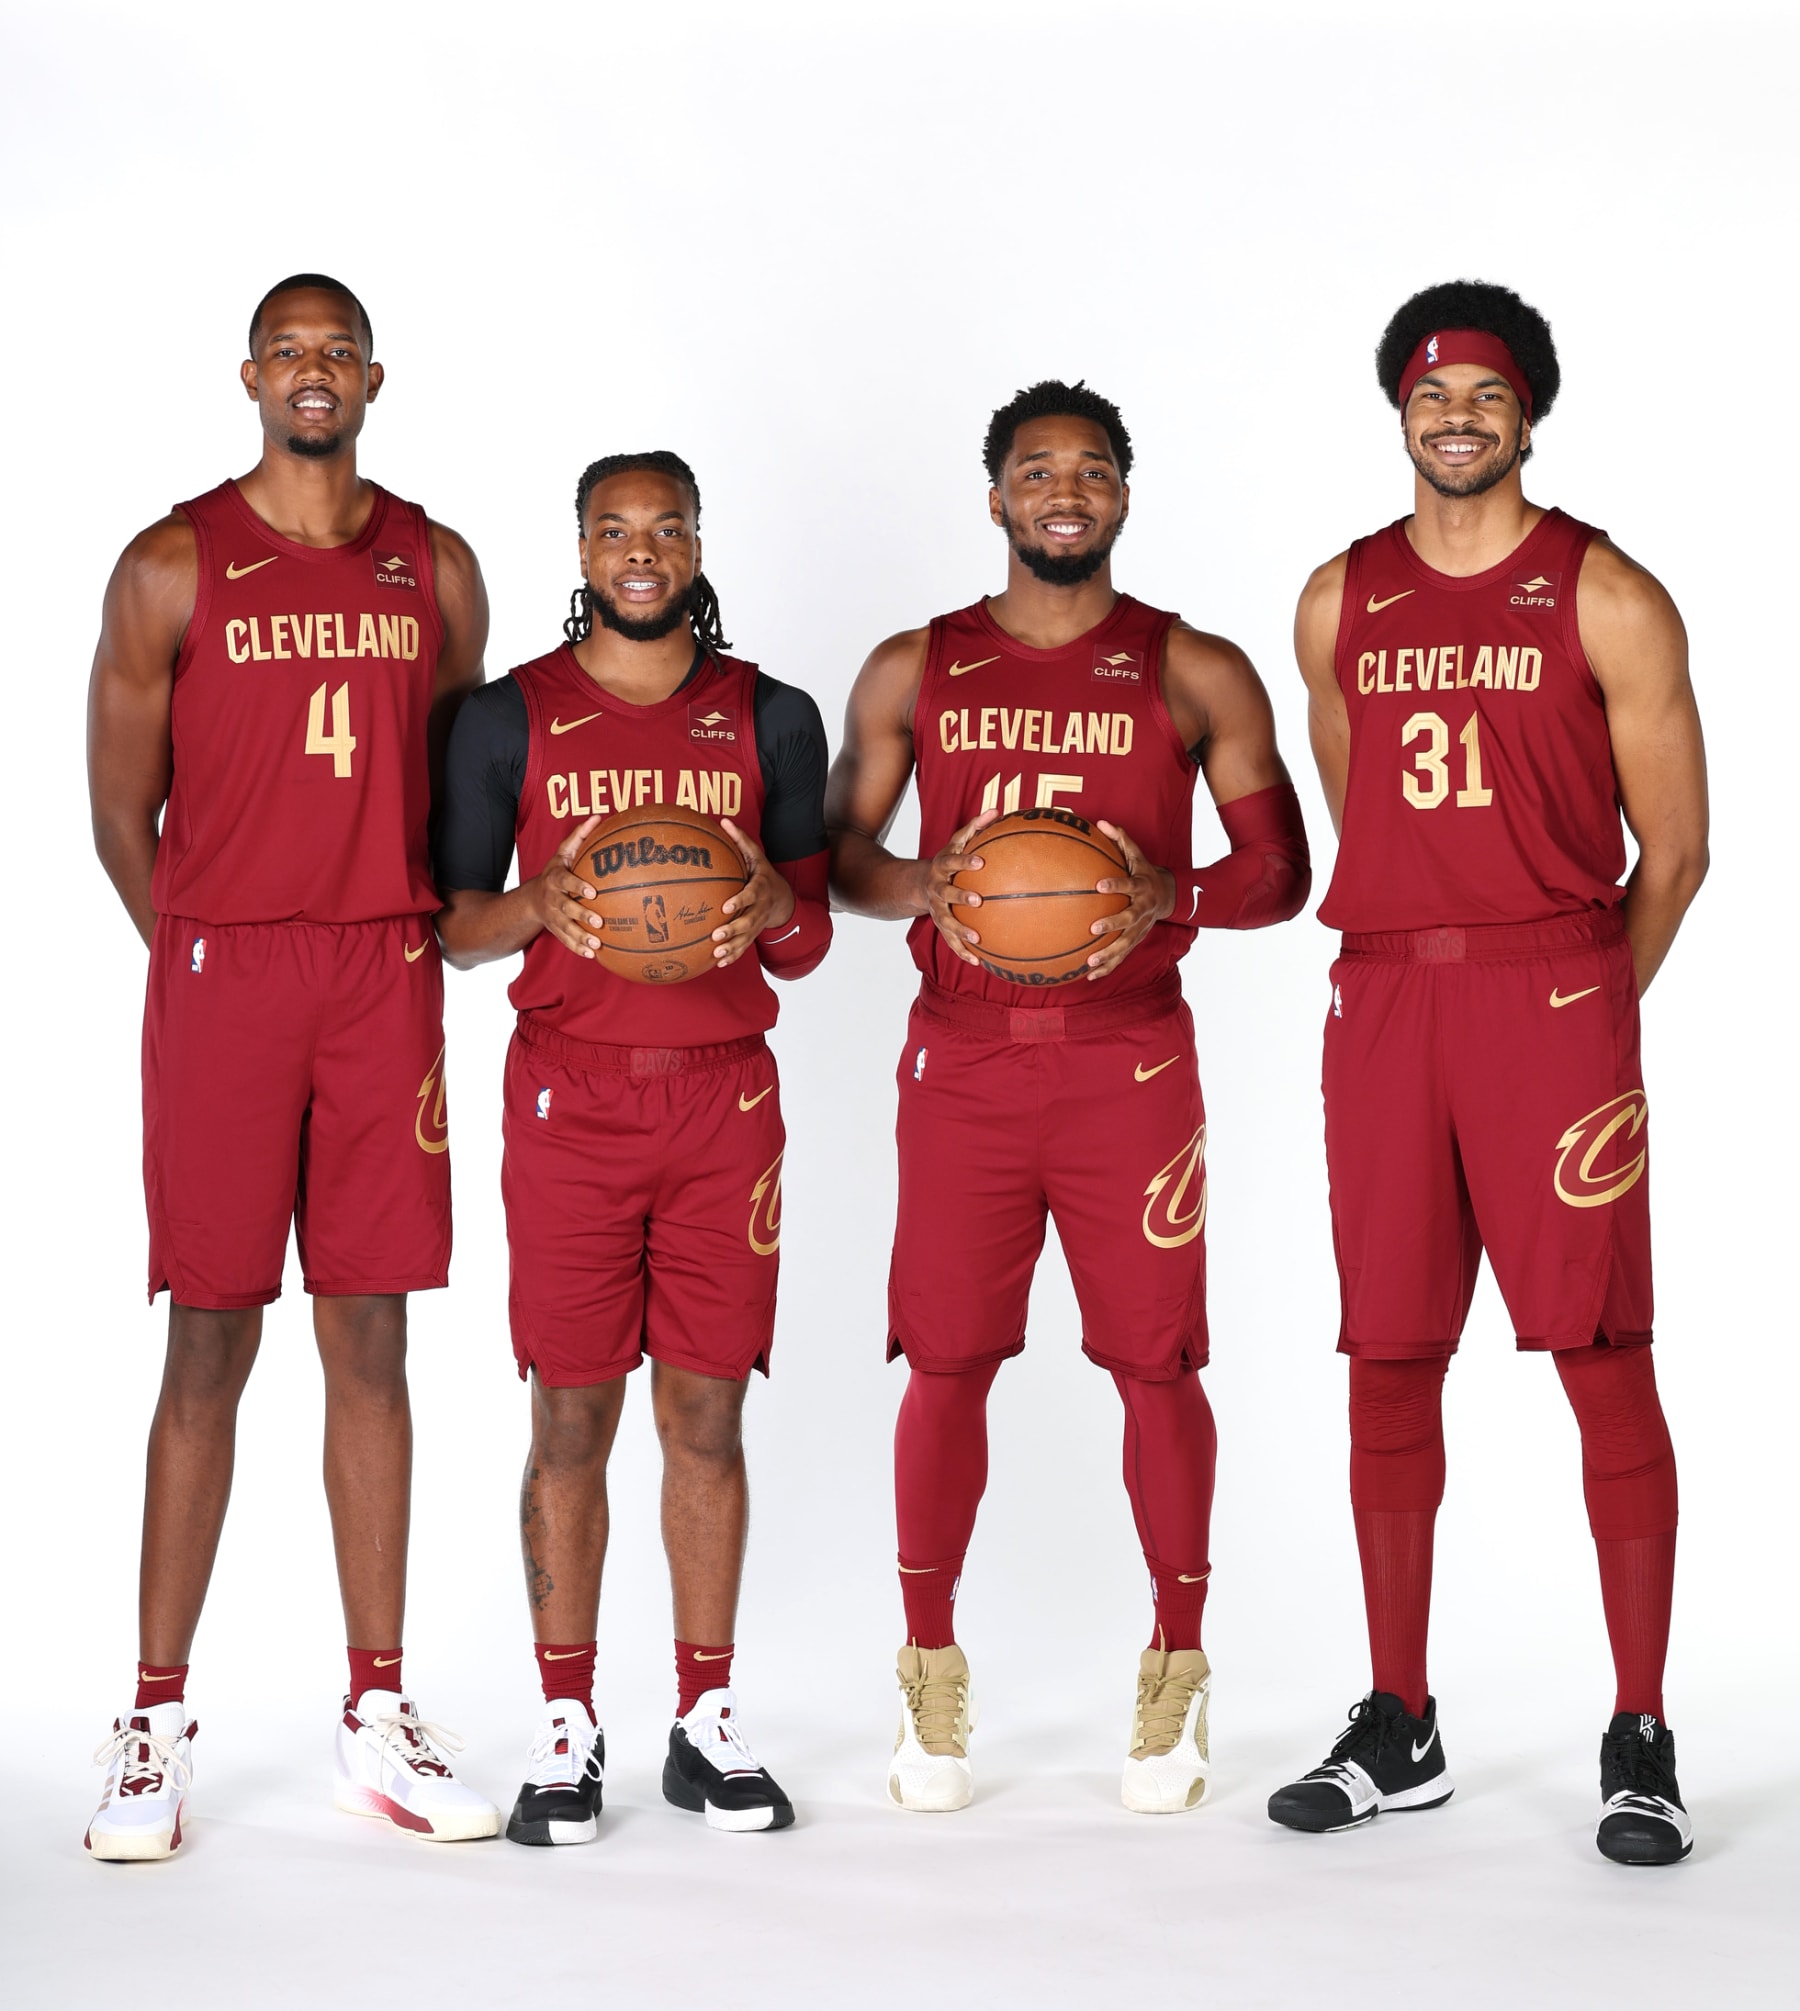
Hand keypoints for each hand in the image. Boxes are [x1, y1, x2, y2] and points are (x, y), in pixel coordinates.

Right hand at [528, 815, 603, 957]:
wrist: (533, 898)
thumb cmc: (556, 872)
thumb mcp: (563, 853)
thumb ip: (579, 836)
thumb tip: (599, 817)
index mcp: (555, 879)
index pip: (566, 881)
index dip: (577, 886)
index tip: (592, 892)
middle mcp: (553, 899)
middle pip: (566, 907)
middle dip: (581, 915)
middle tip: (598, 921)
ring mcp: (553, 917)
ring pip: (566, 928)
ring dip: (581, 937)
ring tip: (597, 943)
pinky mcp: (556, 930)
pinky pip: (566, 941)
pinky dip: (578, 948)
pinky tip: (593, 955)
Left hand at [712, 820, 796, 965]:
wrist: (781, 898)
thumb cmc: (762, 874)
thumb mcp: (756, 855)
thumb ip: (740, 840)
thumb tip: (723, 821)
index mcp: (760, 888)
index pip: (750, 895)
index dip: (740, 901)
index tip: (725, 906)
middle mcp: (760, 908)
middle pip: (748, 921)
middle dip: (733, 930)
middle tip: (716, 935)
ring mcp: (757, 924)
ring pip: (746, 938)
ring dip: (732, 947)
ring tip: (716, 953)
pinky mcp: (753, 934)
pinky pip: (744, 947)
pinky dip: (733, 956)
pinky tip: (719, 963)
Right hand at [915, 806, 999, 967]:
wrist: (920, 884)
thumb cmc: (948, 860)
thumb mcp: (957, 842)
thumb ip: (975, 827)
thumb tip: (996, 810)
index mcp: (941, 866)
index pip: (952, 861)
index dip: (964, 861)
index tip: (980, 861)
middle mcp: (936, 889)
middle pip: (946, 894)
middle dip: (960, 897)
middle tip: (978, 901)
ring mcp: (936, 909)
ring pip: (945, 922)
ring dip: (959, 932)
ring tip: (977, 940)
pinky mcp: (940, 925)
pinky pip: (950, 941)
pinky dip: (962, 952)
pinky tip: (978, 962)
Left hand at [1087, 821, 1174, 979]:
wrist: (1168, 896)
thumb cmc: (1144, 872)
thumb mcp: (1136, 854)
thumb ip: (1120, 839)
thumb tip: (1101, 822)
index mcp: (1141, 887)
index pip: (1129, 885)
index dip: (1115, 884)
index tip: (1099, 885)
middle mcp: (1142, 909)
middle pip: (1128, 918)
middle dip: (1112, 924)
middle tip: (1094, 928)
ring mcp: (1140, 928)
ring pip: (1126, 944)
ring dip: (1109, 954)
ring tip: (1091, 962)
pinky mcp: (1136, 940)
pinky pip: (1122, 956)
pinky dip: (1108, 967)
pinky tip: (1089, 975)